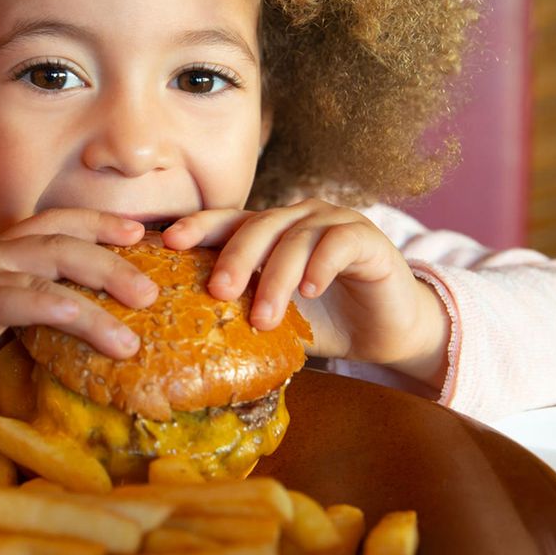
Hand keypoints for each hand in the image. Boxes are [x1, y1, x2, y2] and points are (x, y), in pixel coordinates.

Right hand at [0, 210, 156, 420]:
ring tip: (138, 316)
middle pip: (64, 241)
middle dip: (115, 258)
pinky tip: (86, 319)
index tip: (144, 233)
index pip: (58, 225)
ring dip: (99, 285)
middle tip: (155, 287)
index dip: (101, 223)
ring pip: (48, 265)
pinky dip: (55, 305)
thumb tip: (84, 329)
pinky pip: (14, 300)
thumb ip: (30, 316)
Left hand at [161, 200, 449, 388]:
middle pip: (257, 226)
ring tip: (265, 317)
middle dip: (235, 258)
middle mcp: (297, 218)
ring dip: (277, 278)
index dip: (199, 227)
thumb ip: (240, 314)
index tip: (169, 243)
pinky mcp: (366, 238)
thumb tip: (185, 336)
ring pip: (295, 238)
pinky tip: (310, 291)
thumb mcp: (275, 318)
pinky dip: (321, 265)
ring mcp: (333, 222)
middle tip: (218, 291)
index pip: (228, 221)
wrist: (386, 331)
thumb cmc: (325, 322)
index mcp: (269, 232)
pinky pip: (338, 243)